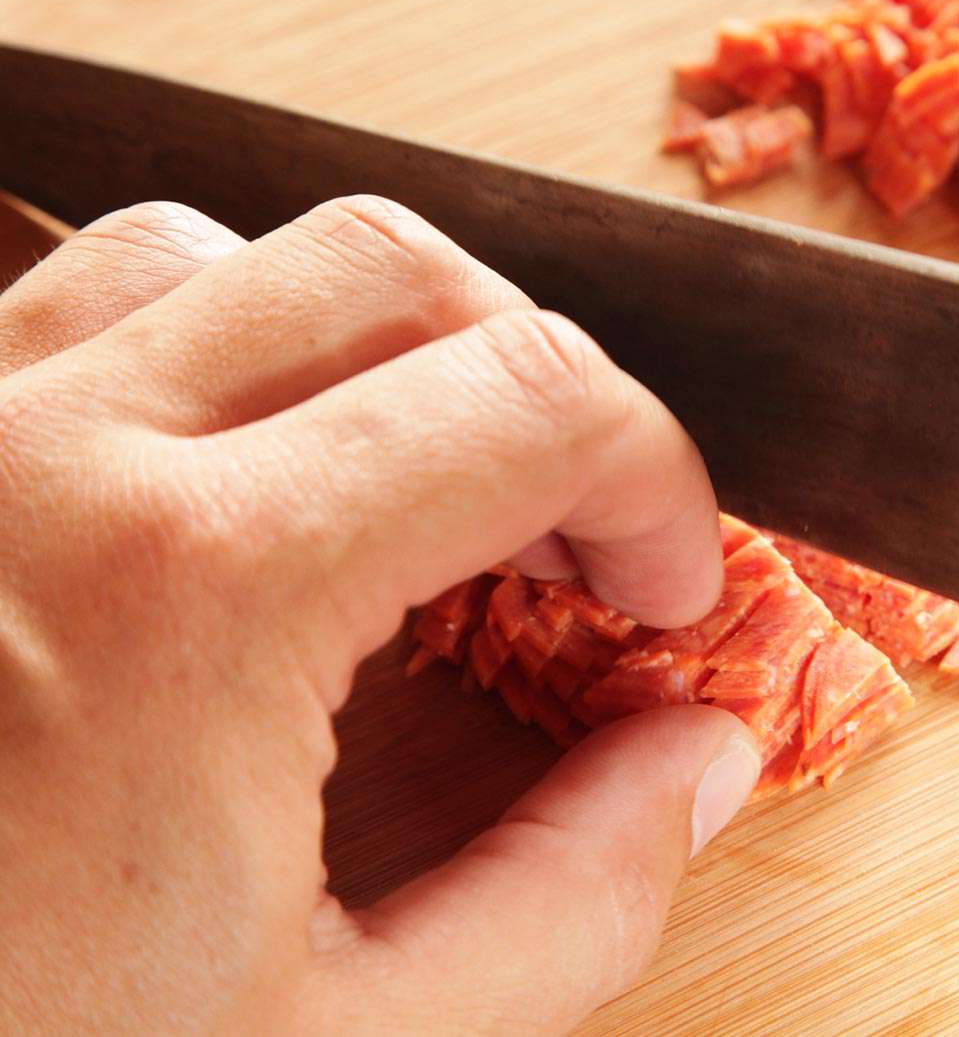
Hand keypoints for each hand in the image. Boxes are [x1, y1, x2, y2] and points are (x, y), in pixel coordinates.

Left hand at [0, 197, 759, 1032]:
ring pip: (227, 257)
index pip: (529, 402)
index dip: (655, 479)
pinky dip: (212, 357)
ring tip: (408, 494)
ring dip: (370, 352)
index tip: (664, 580)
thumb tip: (693, 762)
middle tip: (562, 530)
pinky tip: (240, 488)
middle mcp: (43, 455)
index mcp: (191, 595)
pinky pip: (72, 305)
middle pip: (395, 269)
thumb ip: (568, 902)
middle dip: (536, 383)